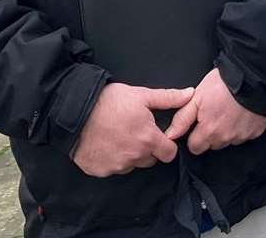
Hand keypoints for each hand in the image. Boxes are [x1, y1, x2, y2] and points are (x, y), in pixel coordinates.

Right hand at [71, 83, 193, 176]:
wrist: (75, 111)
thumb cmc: (109, 101)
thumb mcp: (141, 95)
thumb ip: (168, 98)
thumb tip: (190, 94)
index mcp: (148, 139)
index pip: (169, 154)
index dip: (166, 145)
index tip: (158, 136)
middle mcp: (134, 157)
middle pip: (150, 160)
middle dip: (147, 149)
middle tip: (136, 133)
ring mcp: (116, 166)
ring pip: (131, 165)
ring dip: (129, 155)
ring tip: (119, 136)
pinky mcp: (99, 170)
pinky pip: (112, 169)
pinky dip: (111, 159)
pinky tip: (105, 144)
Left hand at [163, 67, 265, 154]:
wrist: (253, 75)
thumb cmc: (224, 83)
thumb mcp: (197, 97)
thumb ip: (182, 119)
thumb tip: (170, 135)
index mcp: (209, 131)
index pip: (195, 148)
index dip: (194, 136)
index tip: (200, 124)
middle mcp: (226, 138)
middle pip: (212, 145)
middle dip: (212, 133)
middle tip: (215, 113)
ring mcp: (243, 136)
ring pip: (229, 141)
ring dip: (227, 130)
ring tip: (230, 111)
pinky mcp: (256, 132)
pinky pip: (244, 135)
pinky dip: (242, 127)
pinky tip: (242, 113)